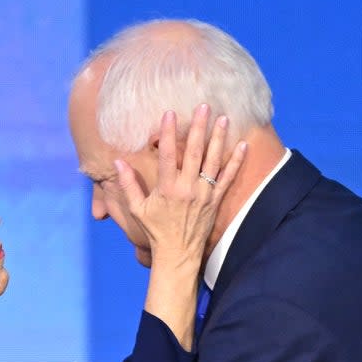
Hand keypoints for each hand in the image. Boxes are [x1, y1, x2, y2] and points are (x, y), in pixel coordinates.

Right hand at [114, 103, 247, 266]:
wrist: (178, 254)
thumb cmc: (155, 231)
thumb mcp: (137, 209)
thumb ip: (128, 185)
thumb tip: (117, 163)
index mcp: (167, 189)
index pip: (168, 155)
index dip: (168, 133)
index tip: (169, 113)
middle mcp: (187, 189)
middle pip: (194, 153)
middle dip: (198, 128)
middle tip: (204, 106)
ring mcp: (204, 195)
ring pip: (213, 162)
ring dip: (219, 139)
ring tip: (224, 118)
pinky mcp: (216, 201)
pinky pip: (228, 179)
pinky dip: (236, 162)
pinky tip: (243, 145)